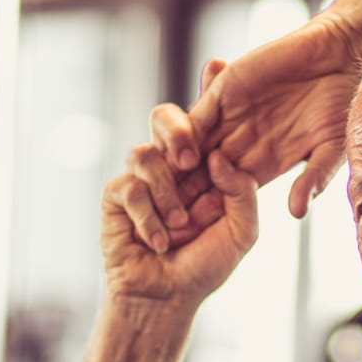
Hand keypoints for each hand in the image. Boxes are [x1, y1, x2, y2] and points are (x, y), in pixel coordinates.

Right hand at [101, 64, 258, 306]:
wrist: (168, 297)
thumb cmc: (207, 264)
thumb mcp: (243, 231)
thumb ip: (242, 193)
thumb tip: (217, 157)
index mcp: (207, 169)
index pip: (208, 123)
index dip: (210, 91)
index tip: (217, 63)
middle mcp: (174, 167)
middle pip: (166, 118)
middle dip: (176, 128)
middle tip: (190, 157)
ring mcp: (144, 179)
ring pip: (145, 152)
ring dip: (167, 193)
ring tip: (181, 225)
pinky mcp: (118, 197)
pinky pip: (128, 187)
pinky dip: (149, 217)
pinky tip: (160, 241)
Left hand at [154, 12, 361, 218]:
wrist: (339, 55)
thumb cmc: (343, 104)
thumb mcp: (330, 150)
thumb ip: (312, 180)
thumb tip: (296, 213)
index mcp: (266, 163)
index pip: (232, 195)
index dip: (216, 216)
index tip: (200, 241)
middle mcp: (243, 143)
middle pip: (205, 176)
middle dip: (187, 199)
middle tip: (169, 225)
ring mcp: (231, 118)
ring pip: (193, 150)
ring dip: (179, 173)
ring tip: (166, 196)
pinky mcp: (224, 91)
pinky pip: (196, 116)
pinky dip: (184, 136)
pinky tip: (176, 157)